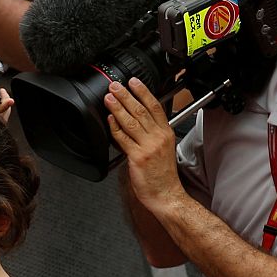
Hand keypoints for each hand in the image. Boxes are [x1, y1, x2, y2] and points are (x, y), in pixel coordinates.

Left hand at [103, 78, 184, 208]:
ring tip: (109, 97)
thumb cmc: (164, 175)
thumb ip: (152, 133)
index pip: (155, 107)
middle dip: (126, 95)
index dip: (144, 92)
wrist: (166, 195)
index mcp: (166, 133)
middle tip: (115, 85)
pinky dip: (115, 128)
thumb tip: (137, 120)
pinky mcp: (138, 157)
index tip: (134, 82)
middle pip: (141, 110)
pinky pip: (123, 139)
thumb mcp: (164, 148)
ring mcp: (148, 147)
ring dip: (118, 107)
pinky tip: (110, 120)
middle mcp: (158, 138)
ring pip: (131, 121)